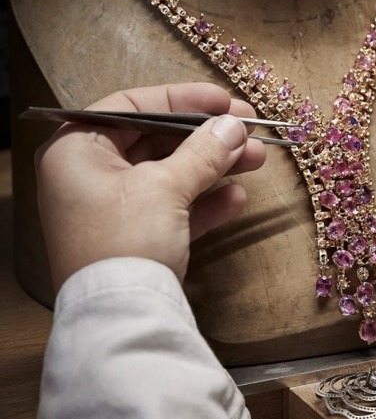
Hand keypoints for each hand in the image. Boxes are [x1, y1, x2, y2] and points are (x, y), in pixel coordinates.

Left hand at [35, 83, 265, 291]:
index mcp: (75, 150)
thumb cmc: (124, 243)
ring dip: (212, 168)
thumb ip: (203, 152)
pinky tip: (236, 199)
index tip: (224, 101)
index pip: (132, 106)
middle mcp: (86, 176)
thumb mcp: (165, 188)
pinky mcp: (130, 239)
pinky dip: (202, 203)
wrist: (120, 319)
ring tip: (256, 160)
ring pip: (167, 175)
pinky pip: (169, 209)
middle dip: (206, 137)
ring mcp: (109, 209)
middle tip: (249, 131)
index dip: (183, 99)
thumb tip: (234, 127)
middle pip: (154, 140)